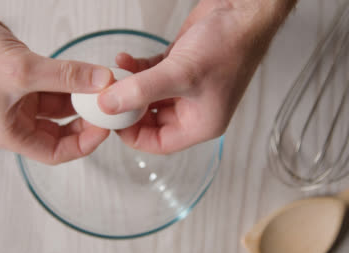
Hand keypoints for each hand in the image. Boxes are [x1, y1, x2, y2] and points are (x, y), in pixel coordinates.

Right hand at [0, 0, 113, 163]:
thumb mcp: (23, 70)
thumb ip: (66, 76)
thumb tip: (101, 81)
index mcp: (9, 133)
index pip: (55, 153)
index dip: (83, 144)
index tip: (104, 128)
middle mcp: (15, 120)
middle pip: (60, 132)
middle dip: (85, 122)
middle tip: (106, 109)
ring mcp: (20, 100)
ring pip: (60, 108)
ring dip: (81, 100)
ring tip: (101, 89)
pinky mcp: (25, 81)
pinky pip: (56, 88)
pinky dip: (72, 83)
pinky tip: (87, 75)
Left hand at [98, 0, 296, 153]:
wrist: (242, 11)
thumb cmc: (230, 46)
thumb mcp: (180, 74)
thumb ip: (141, 91)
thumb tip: (109, 105)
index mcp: (200, 124)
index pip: (159, 143)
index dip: (133, 136)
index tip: (112, 122)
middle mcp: (192, 109)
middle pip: (150, 121)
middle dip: (127, 110)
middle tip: (106, 99)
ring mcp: (184, 88)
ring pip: (147, 97)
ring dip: (128, 88)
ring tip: (112, 78)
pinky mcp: (177, 67)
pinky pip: (149, 76)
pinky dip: (135, 69)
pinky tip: (123, 60)